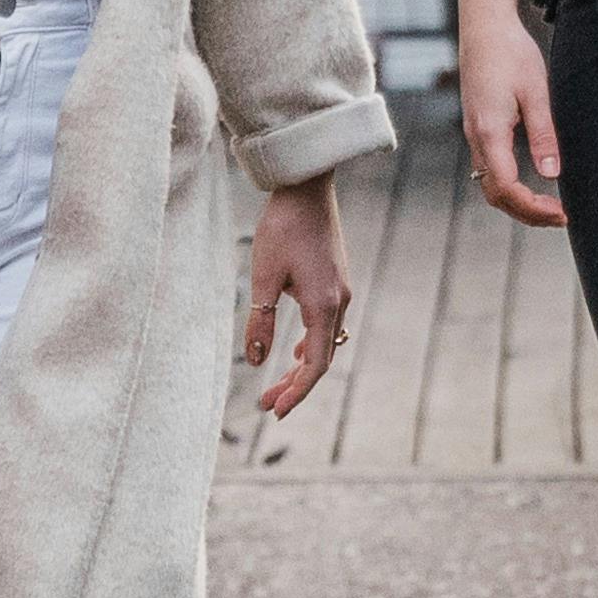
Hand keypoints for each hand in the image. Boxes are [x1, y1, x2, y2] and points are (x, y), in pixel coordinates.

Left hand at [238, 177, 351, 416]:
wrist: (307, 186)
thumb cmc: (282, 227)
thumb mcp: (264, 277)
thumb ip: (260, 322)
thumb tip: (257, 361)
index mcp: (323, 305)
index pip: (315, 366)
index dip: (296, 393)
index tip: (274, 411)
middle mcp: (339, 301)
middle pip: (321, 358)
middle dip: (294, 384)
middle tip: (266, 404)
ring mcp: (341, 289)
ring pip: (325, 341)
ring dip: (301, 365)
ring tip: (276, 382)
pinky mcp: (335, 279)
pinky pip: (327, 323)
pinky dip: (311, 343)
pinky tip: (294, 348)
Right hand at [457, 0, 567, 226]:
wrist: (484, 25)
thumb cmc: (511, 51)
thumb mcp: (536, 90)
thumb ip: (544, 133)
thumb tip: (554, 175)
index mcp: (490, 131)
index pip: (506, 188)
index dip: (533, 208)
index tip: (562, 213)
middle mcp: (476, 137)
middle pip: (495, 194)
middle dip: (526, 213)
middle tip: (562, 217)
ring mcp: (474, 134)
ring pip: (490, 184)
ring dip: (518, 202)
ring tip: (552, 207)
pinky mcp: (479, 127)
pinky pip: (490, 169)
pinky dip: (510, 185)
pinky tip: (534, 183)